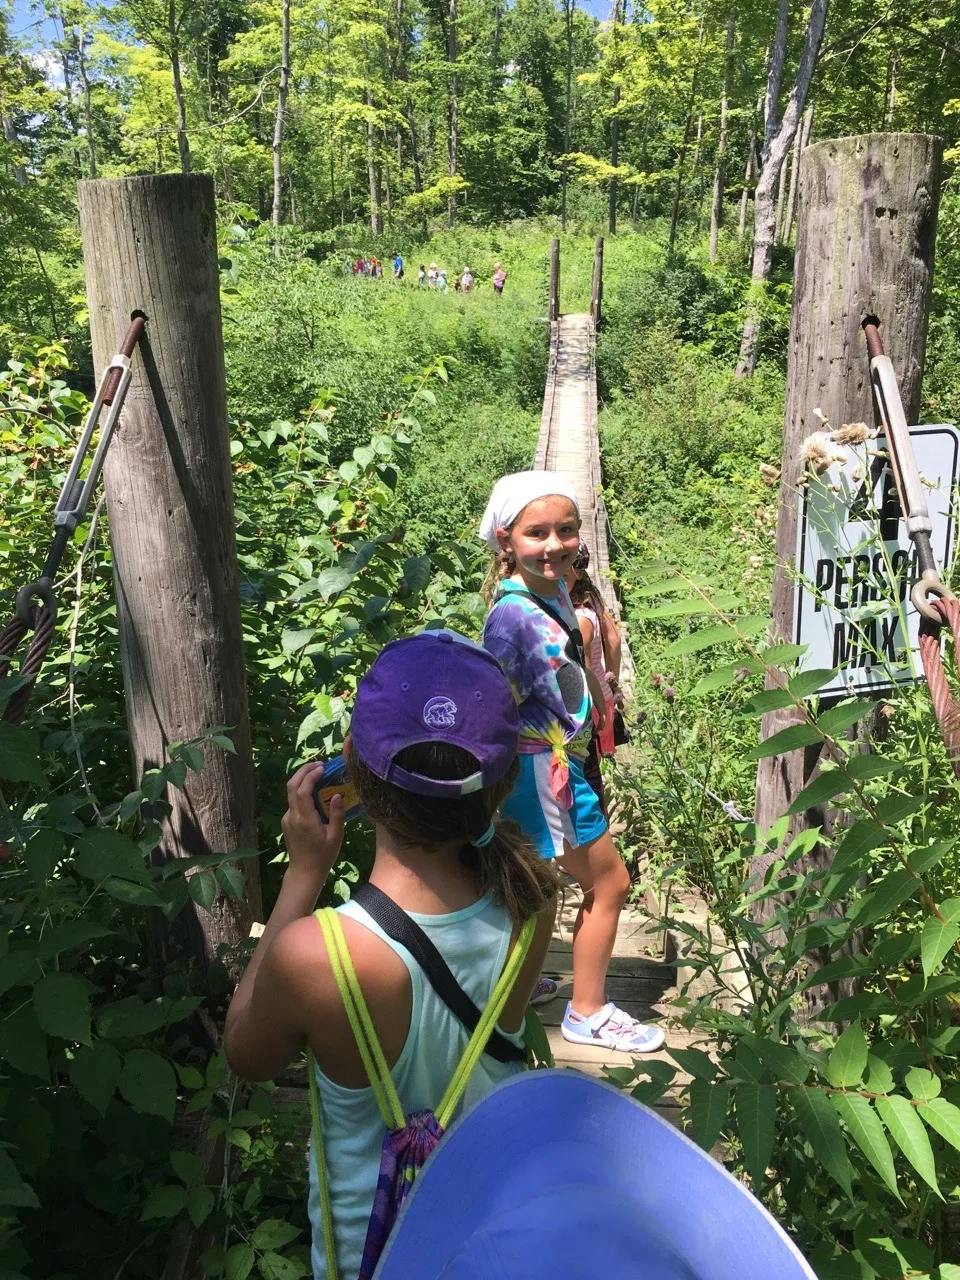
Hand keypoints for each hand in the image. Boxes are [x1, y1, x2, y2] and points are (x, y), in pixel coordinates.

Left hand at [280, 762, 344, 884]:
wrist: (304, 872)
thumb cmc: (323, 856)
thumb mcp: (336, 836)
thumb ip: (337, 815)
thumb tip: (338, 794)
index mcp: (305, 820)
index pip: (302, 791)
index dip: (310, 776)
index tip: (322, 768)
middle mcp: (292, 817)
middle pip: (291, 786)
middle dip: (303, 771)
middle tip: (319, 765)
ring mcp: (287, 818)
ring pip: (291, 792)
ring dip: (302, 779)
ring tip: (319, 774)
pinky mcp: (286, 820)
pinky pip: (293, 801)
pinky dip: (302, 791)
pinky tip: (315, 792)